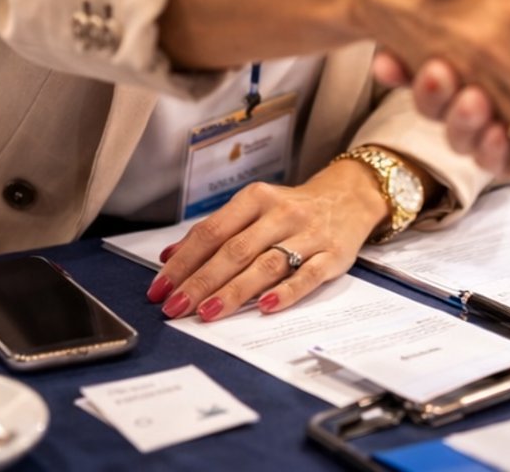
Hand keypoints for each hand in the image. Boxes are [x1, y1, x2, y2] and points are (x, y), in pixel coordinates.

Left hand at [145, 164, 389, 321]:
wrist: (349, 197)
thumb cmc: (291, 209)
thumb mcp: (253, 208)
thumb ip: (215, 231)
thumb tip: (168, 257)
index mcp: (256, 198)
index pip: (212, 231)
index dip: (184, 261)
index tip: (160, 288)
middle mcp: (281, 213)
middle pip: (235, 250)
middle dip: (201, 281)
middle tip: (175, 308)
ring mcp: (308, 234)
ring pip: (267, 264)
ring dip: (234, 291)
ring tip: (207, 313)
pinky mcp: (333, 256)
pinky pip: (308, 276)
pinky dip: (286, 292)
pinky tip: (264, 308)